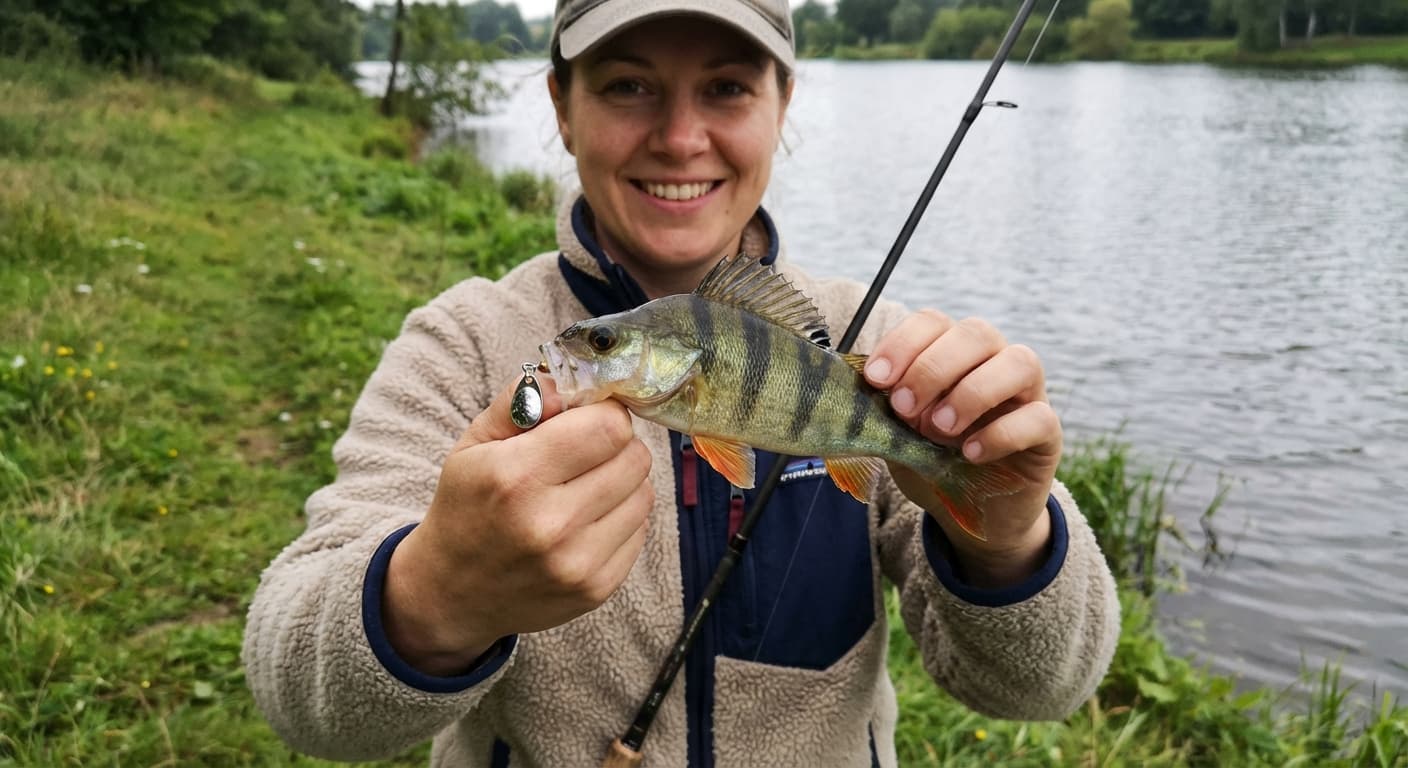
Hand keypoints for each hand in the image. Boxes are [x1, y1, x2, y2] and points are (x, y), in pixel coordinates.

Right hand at [382, 374, 652, 675]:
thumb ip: (522, 399)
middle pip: (635, 458)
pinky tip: (586, 521)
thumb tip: (572, 383)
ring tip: (584, 488)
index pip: (609, 427)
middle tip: (587, 452)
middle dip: (617, 445)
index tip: (591, 417)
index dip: (605, 413)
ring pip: (645, 494)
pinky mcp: (597, 589)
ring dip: (623, 482)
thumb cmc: (466, 506)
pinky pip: (640, 531)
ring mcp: (577, 563)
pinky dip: (622, 518)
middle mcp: (550, 524)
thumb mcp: (474, 442)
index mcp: (515, 477)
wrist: (450, 593)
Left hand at [862, 310, 1059, 587]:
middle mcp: (994, 361)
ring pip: (1019, 362)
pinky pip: (1038, 417)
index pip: (933, 322)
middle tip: (903, 407)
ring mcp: (1027, 393)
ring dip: (972, 392)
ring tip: (938, 429)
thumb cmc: (931, 458)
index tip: (875, 378)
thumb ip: (879, 409)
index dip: (904, 342)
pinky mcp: (1048, 432)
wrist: (974, 512)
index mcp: (953, 351)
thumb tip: (848, 389)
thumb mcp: (895, 433)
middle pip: (976, 333)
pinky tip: (969, 453)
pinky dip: (1000, 433)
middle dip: (934, 367)